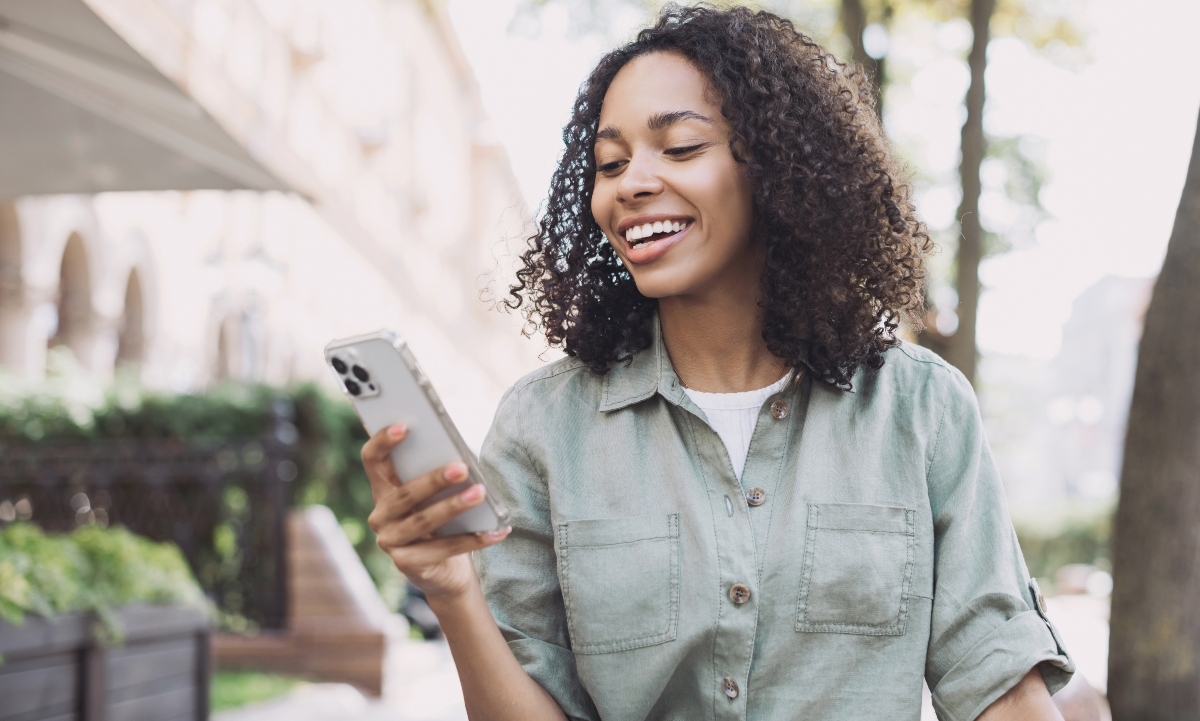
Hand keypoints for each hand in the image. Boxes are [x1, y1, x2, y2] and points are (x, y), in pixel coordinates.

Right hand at [363, 424, 511, 600]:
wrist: (447, 570)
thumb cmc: (444, 521)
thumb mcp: (438, 495)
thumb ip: (440, 475)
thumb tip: (462, 459)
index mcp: (384, 489)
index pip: (372, 460)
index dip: (383, 442)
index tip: (404, 426)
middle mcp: (380, 516)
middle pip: (405, 494)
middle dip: (435, 479)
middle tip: (462, 467)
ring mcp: (390, 542)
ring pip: (423, 521)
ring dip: (454, 506)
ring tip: (480, 493)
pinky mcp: (406, 564)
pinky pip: (444, 548)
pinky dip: (474, 539)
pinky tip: (497, 530)